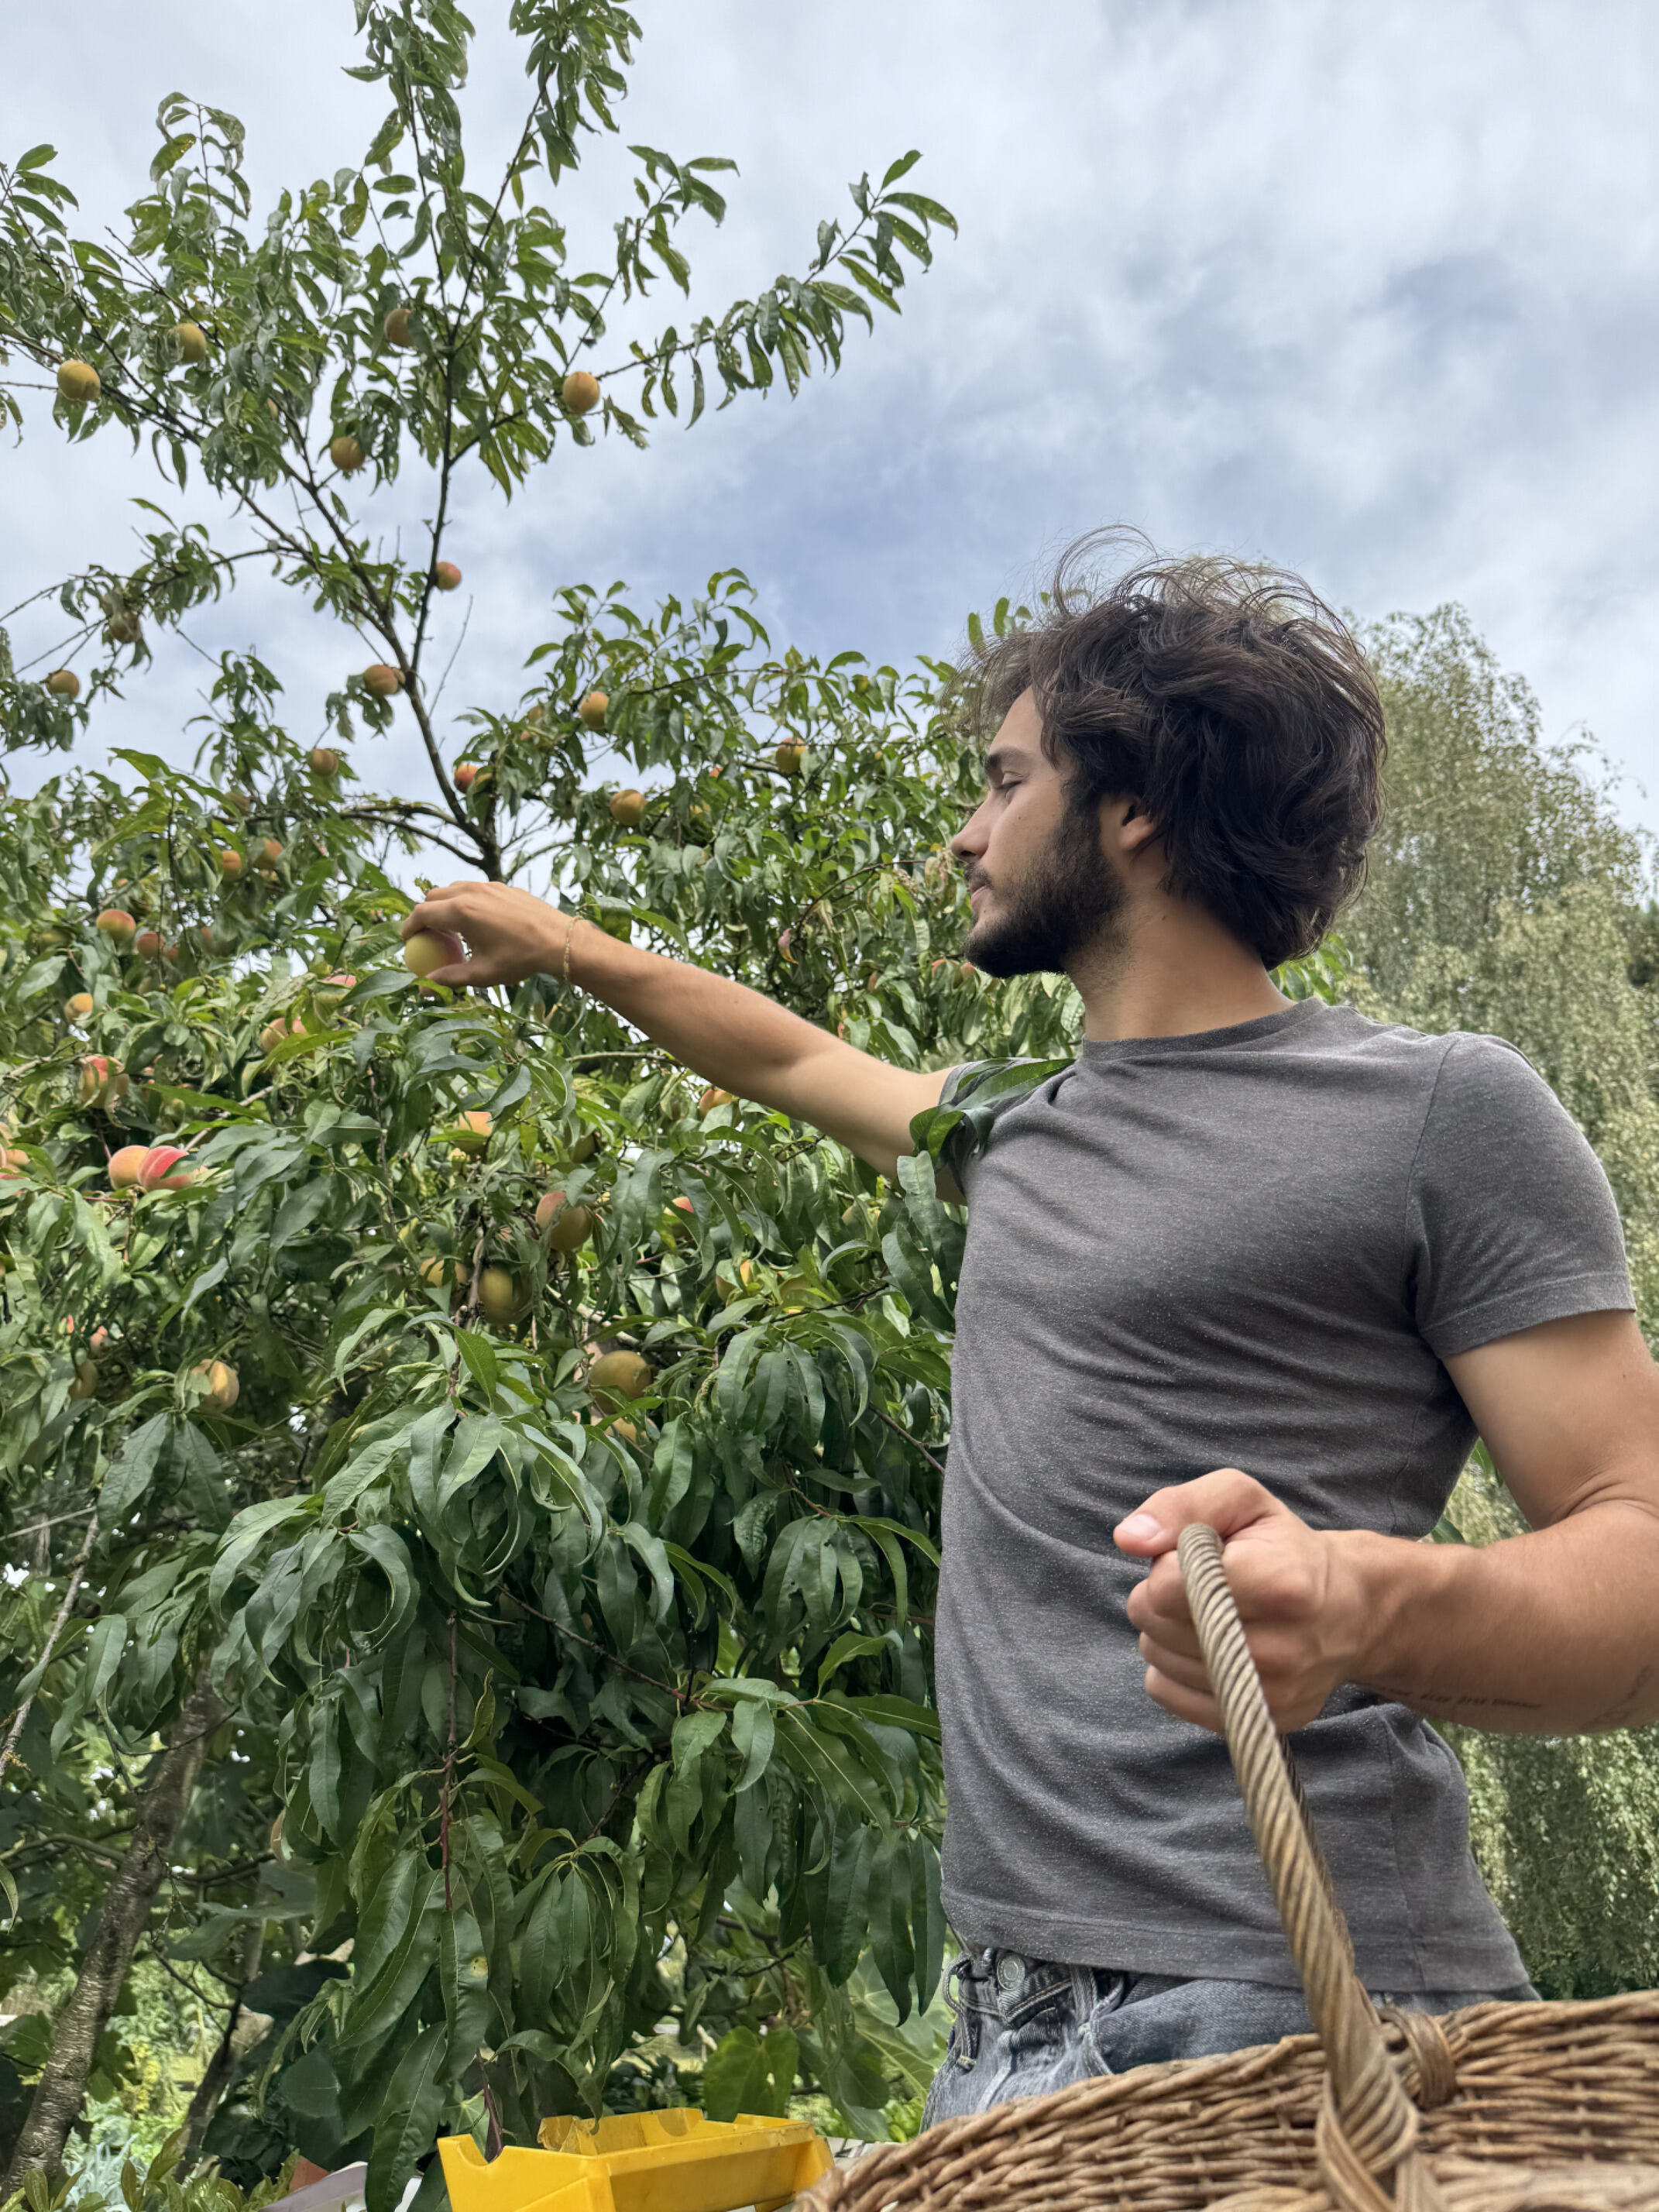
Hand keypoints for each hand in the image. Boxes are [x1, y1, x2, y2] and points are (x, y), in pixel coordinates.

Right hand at [402, 881, 578, 988]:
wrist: (560, 941)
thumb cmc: (521, 959)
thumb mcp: (482, 973)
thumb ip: (449, 978)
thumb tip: (423, 988)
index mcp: (461, 911)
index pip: (422, 913)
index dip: (409, 927)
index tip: (407, 941)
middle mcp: (471, 892)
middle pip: (433, 897)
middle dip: (425, 914)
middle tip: (427, 936)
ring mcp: (489, 886)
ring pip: (454, 889)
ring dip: (445, 906)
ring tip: (451, 929)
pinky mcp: (503, 887)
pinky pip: (475, 889)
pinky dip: (466, 901)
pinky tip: (477, 923)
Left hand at [1114, 1469, 1372, 1733]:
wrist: (1348, 1610)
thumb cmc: (1284, 1547)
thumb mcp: (1242, 1501)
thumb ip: (1182, 1506)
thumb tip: (1128, 1538)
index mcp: (1281, 1584)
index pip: (1170, 1588)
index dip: (1166, 1566)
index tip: (1195, 1558)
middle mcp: (1281, 1649)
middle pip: (1158, 1624)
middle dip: (1160, 1596)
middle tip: (1199, 1585)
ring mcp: (1272, 1694)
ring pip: (1158, 1660)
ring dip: (1163, 1632)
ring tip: (1205, 1613)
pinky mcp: (1259, 1721)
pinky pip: (1167, 1694)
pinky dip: (1169, 1667)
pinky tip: (1202, 1646)